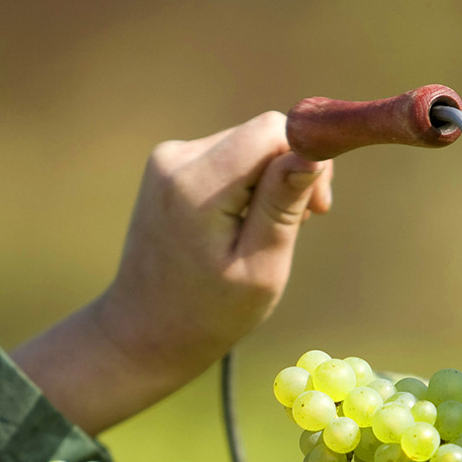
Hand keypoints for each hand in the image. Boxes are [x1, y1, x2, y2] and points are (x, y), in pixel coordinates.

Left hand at [12, 111, 331, 433]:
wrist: (144, 331)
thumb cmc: (209, 313)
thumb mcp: (260, 267)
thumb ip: (283, 204)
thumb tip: (312, 151)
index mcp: (197, 185)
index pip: (271, 130)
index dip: (308, 159)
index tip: (318, 210)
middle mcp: (175, 158)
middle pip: (260, 135)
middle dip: (289, 173)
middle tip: (298, 227)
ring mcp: (167, 159)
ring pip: (246, 145)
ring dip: (268, 182)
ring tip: (265, 233)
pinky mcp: (168, 166)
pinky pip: (227, 157)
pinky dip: (246, 185)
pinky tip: (242, 225)